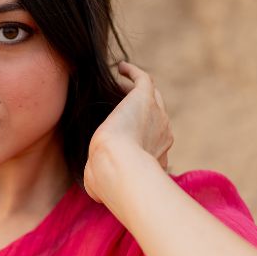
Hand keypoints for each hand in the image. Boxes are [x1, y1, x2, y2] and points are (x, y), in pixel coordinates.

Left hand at [83, 61, 173, 203]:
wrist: (116, 165)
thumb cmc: (109, 180)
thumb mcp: (104, 185)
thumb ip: (101, 184)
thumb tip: (93, 188)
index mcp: (158, 156)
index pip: (154, 141)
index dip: (142, 134)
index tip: (127, 129)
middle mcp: (163, 135)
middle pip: (158, 115)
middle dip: (145, 108)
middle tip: (124, 100)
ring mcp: (158, 115)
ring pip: (152, 95)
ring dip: (137, 88)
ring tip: (121, 81)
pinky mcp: (145, 98)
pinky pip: (143, 79)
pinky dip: (133, 72)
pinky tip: (120, 67)